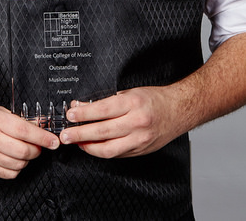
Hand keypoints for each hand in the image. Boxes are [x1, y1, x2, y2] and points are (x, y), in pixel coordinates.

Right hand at [0, 102, 59, 178]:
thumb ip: (15, 118)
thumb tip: (38, 124)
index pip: (25, 131)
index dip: (43, 137)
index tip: (53, 141)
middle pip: (24, 151)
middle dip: (37, 150)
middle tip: (38, 145)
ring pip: (17, 164)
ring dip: (27, 160)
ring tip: (25, 151)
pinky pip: (7, 174)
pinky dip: (16, 169)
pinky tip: (14, 160)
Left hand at [58, 87, 179, 157]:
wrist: (179, 110)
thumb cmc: (155, 99)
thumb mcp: (131, 92)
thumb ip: (108, 101)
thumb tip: (83, 106)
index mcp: (133, 103)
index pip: (103, 110)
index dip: (84, 114)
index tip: (70, 115)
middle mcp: (137, 123)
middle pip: (102, 131)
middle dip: (79, 134)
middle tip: (65, 135)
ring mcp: (139, 139)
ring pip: (108, 149)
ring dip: (88, 147)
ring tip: (76, 143)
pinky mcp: (140, 151)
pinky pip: (116, 154)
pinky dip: (102, 151)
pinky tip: (92, 147)